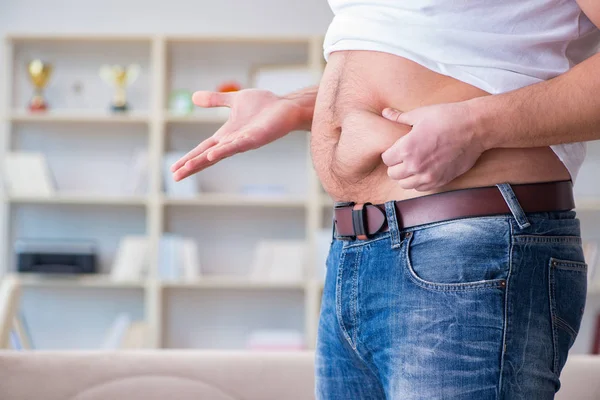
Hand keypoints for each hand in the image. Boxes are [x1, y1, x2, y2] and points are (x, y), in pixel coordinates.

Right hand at [171, 89, 304, 180]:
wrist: (286, 107)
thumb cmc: (264, 105)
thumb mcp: (234, 100)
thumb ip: (215, 100)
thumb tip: (193, 97)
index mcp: (226, 135)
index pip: (203, 149)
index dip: (188, 158)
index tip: (174, 169)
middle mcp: (232, 142)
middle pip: (207, 156)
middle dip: (191, 166)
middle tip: (175, 176)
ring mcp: (243, 142)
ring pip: (219, 154)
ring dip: (202, 161)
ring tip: (187, 169)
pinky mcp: (254, 138)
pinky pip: (237, 146)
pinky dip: (224, 150)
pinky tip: (212, 155)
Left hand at [381, 101, 486, 190]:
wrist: (475, 128)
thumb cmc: (447, 117)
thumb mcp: (420, 114)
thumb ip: (400, 117)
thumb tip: (385, 112)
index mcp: (406, 149)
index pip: (386, 159)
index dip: (390, 152)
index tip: (398, 147)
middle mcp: (415, 166)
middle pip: (393, 174)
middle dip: (396, 165)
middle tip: (404, 156)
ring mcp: (428, 176)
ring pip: (405, 184)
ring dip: (406, 176)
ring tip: (413, 164)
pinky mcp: (440, 181)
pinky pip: (420, 188)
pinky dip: (418, 182)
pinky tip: (424, 170)